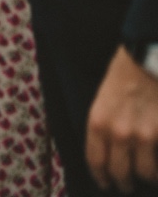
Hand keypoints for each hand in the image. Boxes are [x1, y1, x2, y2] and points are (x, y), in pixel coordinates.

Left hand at [86, 47, 157, 191]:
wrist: (146, 59)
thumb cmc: (123, 76)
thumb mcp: (102, 101)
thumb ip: (103, 127)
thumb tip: (109, 150)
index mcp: (97, 123)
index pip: (95, 161)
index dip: (101, 177)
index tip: (106, 183)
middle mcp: (118, 133)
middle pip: (119, 173)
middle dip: (123, 184)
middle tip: (127, 186)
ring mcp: (143, 135)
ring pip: (145, 173)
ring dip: (146, 179)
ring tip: (148, 179)